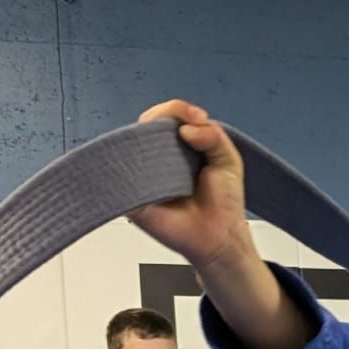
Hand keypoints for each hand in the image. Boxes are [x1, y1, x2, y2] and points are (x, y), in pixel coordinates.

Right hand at [129, 101, 253, 272]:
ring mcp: (143, 175)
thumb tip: (187, 128)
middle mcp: (157, 157)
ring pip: (130, 144)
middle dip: (165, 117)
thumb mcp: (228, 160)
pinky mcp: (131, 196)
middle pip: (145, 124)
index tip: (198, 117)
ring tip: (177, 155)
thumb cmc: (224, 204)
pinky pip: (120, 176)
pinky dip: (131, 167)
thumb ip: (214, 136)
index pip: (166, 116)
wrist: (220, 239)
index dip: (178, 110)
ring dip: (150, 141)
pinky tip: (154, 169)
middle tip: (190, 130)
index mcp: (177, 146)